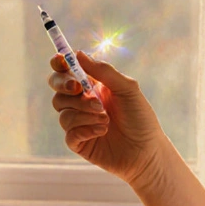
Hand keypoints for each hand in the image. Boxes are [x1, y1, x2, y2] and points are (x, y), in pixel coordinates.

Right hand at [48, 51, 166, 189]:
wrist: (147, 151)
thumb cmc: (141, 118)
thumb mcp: (127, 89)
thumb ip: (104, 71)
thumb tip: (78, 54)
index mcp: (92, 85)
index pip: (67, 70)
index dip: (59, 63)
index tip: (61, 60)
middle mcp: (82, 102)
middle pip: (57, 88)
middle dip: (64, 85)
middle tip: (80, 89)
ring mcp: (78, 123)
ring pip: (63, 110)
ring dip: (84, 111)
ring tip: (106, 118)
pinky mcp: (78, 142)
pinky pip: (69, 132)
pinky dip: (85, 129)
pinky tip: (103, 130)